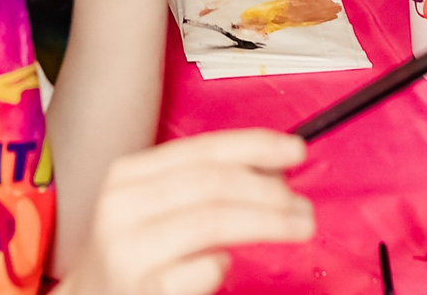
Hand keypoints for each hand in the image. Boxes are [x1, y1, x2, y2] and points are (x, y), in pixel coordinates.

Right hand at [58, 131, 313, 294]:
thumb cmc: (131, 253)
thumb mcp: (153, 206)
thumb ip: (201, 184)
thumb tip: (272, 169)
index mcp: (128, 175)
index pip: (203, 150)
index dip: (255, 146)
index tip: (295, 151)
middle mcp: (123, 207)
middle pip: (213, 184)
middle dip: (269, 191)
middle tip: (303, 205)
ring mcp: (131, 250)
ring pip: (215, 221)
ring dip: (268, 222)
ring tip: (297, 227)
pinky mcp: (145, 289)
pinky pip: (205, 269)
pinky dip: (225, 264)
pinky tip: (228, 265)